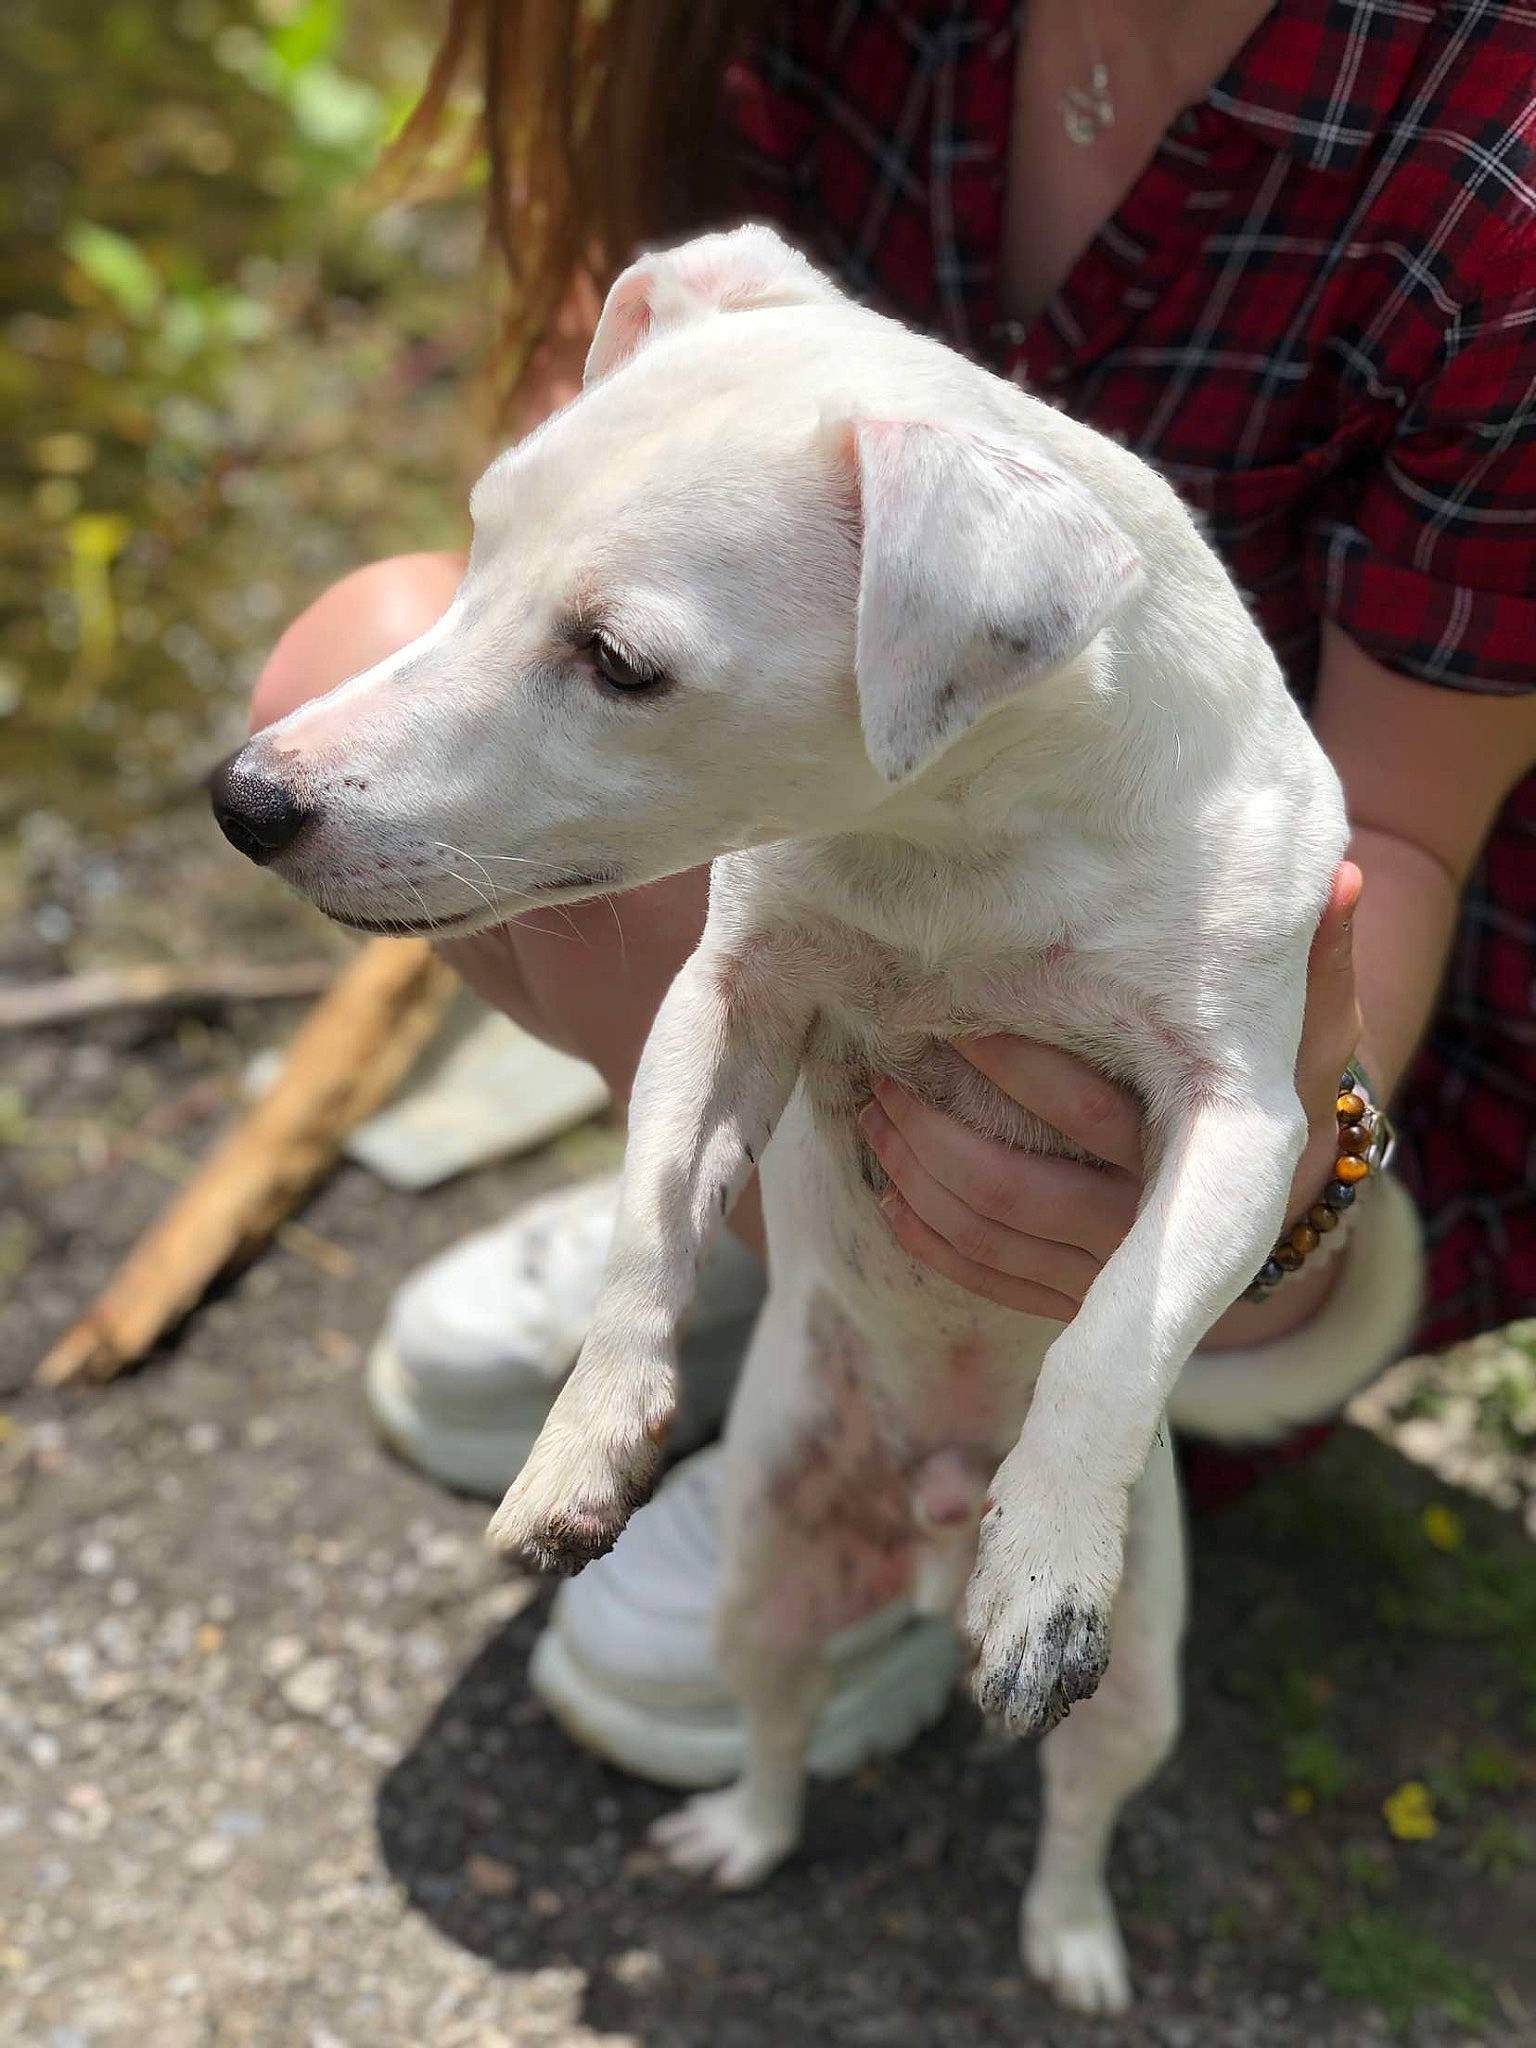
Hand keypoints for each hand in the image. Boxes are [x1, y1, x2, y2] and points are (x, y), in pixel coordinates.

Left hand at [858, 863, 1362, 1317]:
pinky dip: (927, 1237)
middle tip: (885, 1073)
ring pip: (987, 1236)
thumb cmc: (1282, 1099)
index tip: (959, 1017)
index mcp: (1196, 1161)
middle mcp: (1142, 1232)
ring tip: (873, 1114)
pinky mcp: (1067, 1301)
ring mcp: (1100, 1277)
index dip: (1017, 1068)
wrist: (1278, 1212)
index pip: (1090, 1117)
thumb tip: (1346, 875)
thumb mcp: (1311, 1036)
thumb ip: (1322, 963)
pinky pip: (981, 1279)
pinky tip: (887, 1189)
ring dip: (917, 1178)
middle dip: (938, 1133)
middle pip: (1015, 1190)